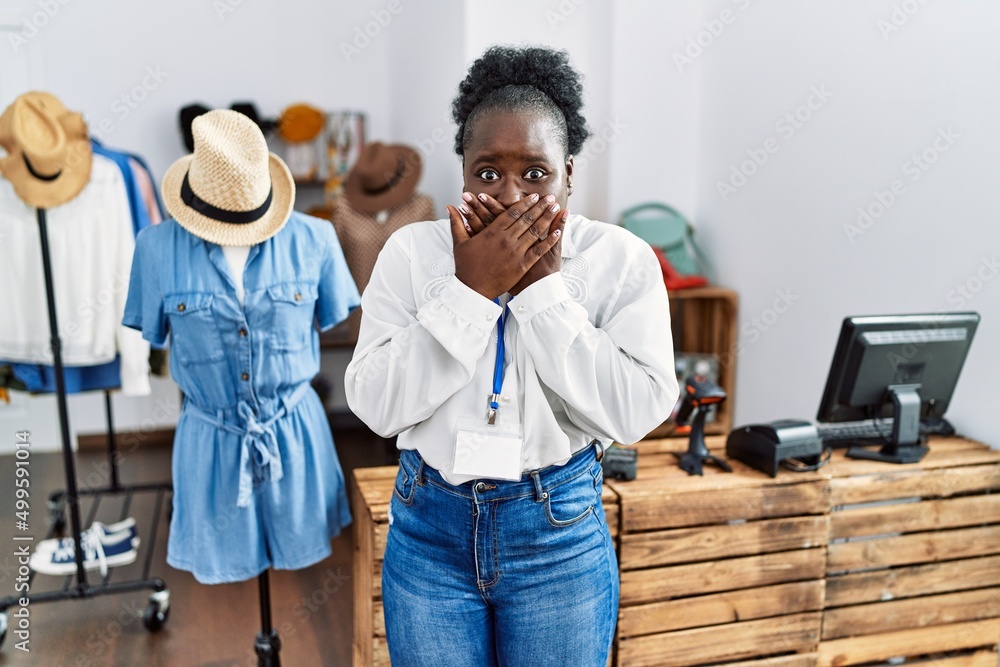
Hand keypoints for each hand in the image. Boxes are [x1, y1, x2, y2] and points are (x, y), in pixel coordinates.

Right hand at [447, 193, 564, 298]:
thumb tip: (449, 207)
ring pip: (535, 231)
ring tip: (556, 209)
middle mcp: (506, 239)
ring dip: (547, 218)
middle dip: (540, 207)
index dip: (525, 203)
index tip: (535, 196)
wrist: (472, 290)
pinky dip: (549, 240)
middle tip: (550, 198)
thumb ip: (456, 223)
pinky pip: (539, 250)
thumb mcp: (459, 243)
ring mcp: (516, 252)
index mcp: (493, 232)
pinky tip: (557, 231)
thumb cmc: (465, 267)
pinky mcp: (522, 266)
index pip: (513, 213)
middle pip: (527, 219)